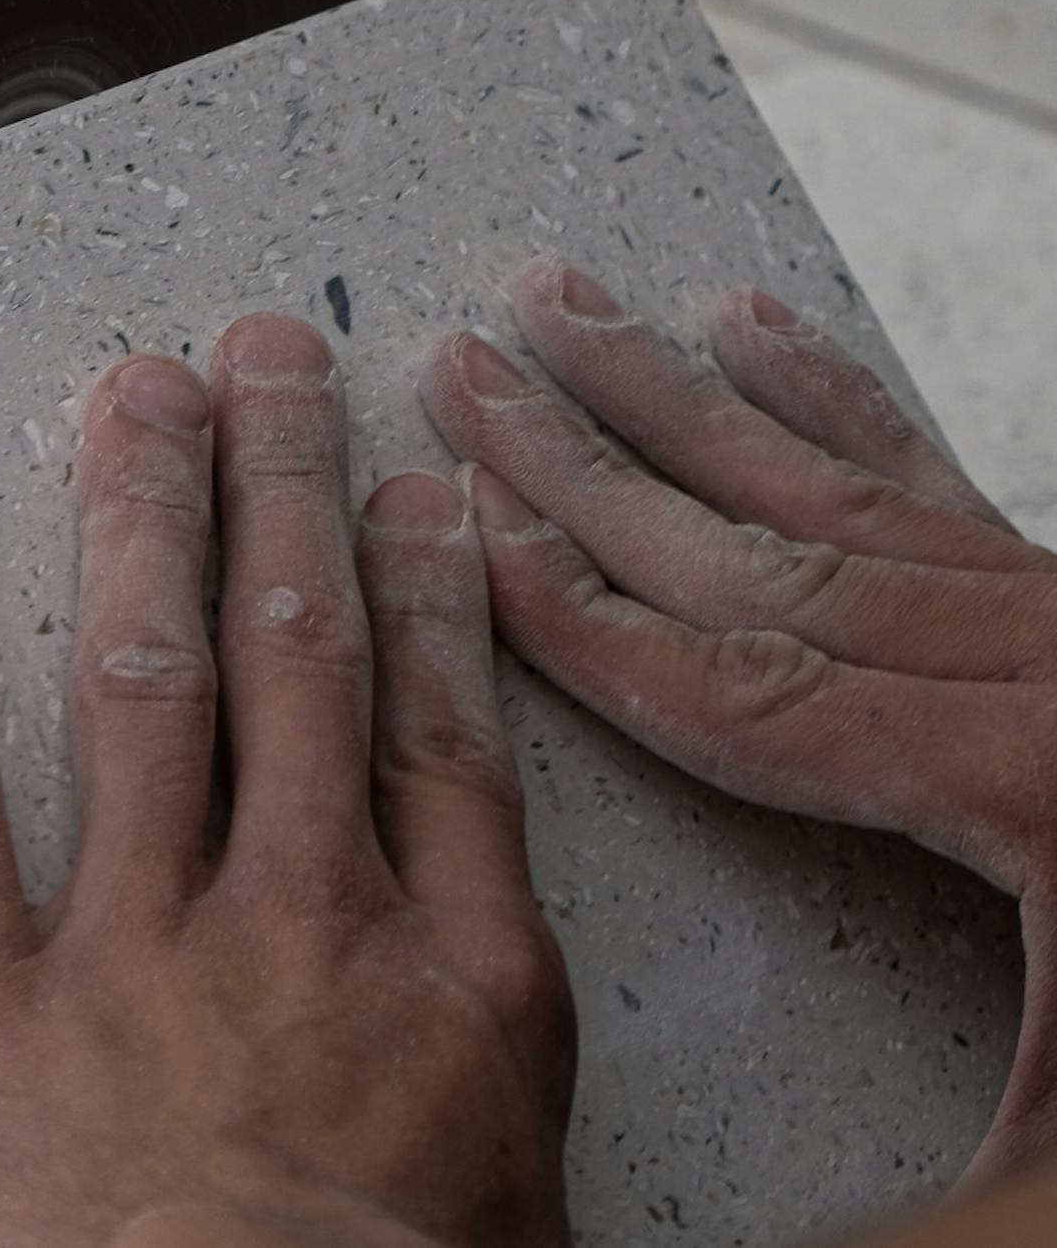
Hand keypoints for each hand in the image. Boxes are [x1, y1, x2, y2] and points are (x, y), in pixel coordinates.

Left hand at [0, 315, 575, 1247]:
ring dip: (141, 517)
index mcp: (448, 980)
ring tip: (135, 396)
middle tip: (271, 370)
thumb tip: (453, 1027)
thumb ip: (471, 1062)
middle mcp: (300, 919)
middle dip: (286, 497)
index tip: (412, 500)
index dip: (426, 597)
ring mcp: (139, 943)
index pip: (442, 734)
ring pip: (148, 678)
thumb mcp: (500, 1193)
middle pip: (300, 660)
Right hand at [419, 256, 1056, 1178]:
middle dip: (586, 452)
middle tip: (467, 363)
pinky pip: (931, 480)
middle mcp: (1053, 666)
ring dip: (675, 393)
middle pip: (759, 542)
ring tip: (563, 307)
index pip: (742, 684)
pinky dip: (829, 394)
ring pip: (831, 485)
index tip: (464, 526)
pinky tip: (753, 330)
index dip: (581, 611)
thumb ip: (906, 1228)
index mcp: (1036, 788)